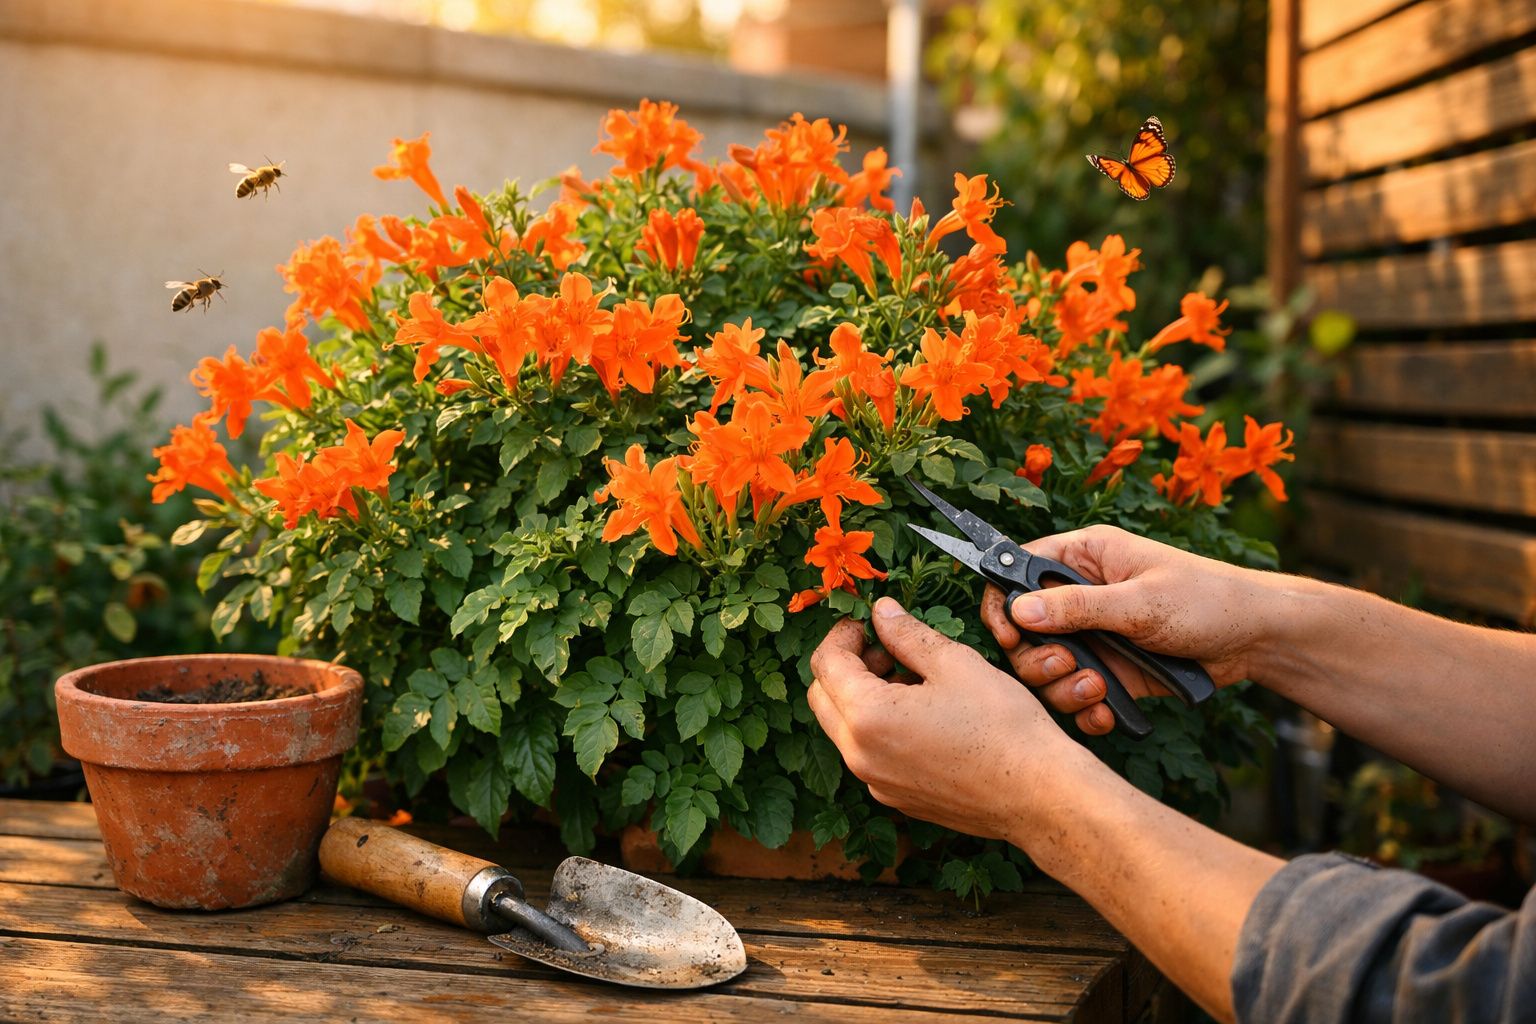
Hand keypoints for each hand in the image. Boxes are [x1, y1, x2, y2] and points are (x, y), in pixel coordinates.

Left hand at [807, 597, 1098, 842]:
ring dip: (862, 697)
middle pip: (823, 699)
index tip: (865, 622)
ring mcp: (877, 783)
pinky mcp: (898, 799)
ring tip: (910, 677)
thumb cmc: (1004, 727)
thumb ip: (907, 634)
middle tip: (884, 647)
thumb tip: (882, 612)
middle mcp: (860, 756)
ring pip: (844, 729)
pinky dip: (879, 727)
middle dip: (844, 666)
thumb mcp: (954, 663)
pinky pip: (869, 756)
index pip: (826, 664)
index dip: (842, 634)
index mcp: (867, 717)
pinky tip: (921, 713)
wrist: (1040, 795)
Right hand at [980, 525, 1275, 735]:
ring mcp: (1092, 637)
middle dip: (1037, 659)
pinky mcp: (1108, 671)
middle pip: (1023, 632)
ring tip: (1098, 690)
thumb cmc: (1207, 600)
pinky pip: (1076, 696)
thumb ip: (1078, 607)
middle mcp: (1079, 597)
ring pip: (1045, 670)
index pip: (1015, 572)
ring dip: (1063, 689)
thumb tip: (1020, 610)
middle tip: (1067, 668)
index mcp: (1082, 559)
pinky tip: (1107, 712)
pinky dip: (1086, 711)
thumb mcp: (1141, 602)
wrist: (1255, 640)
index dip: (1003, 605)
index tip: (1009, 637)